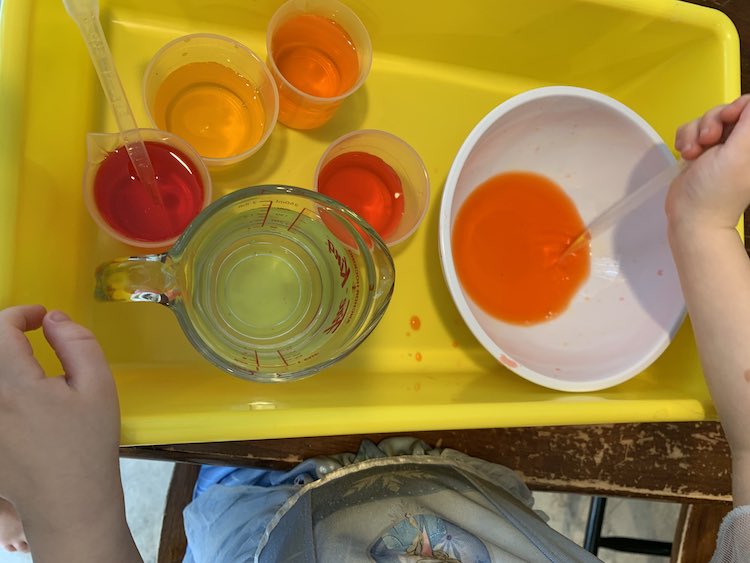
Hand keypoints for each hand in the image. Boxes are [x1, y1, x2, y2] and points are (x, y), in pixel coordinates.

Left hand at [0, 305, 140, 560]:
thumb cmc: (88, 446)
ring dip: (2, 361)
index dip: (20, 313)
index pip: (0, 329)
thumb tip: (55, 318)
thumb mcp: (99, 387)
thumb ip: (78, 343)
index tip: (41, 317)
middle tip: (32, 335)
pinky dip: (2, 388)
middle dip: (5, 334)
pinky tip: (22, 400)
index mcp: (15, 386)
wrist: (69, 503)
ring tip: (24, 363)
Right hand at [667, 94, 749, 231]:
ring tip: (693, 153)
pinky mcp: (701, 151)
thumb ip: (749, 123)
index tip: (726, 121)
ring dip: (693, 134)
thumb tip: (749, 103)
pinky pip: (690, 131)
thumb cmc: (716, 191)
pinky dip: (684, 140)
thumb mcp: (740, 152)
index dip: (734, 108)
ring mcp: (720, 147)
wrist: (691, 216)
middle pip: (725, 110)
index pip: (748, 105)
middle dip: (710, 123)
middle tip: (707, 142)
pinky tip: (686, 155)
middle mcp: (740, 142)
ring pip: (705, 120)